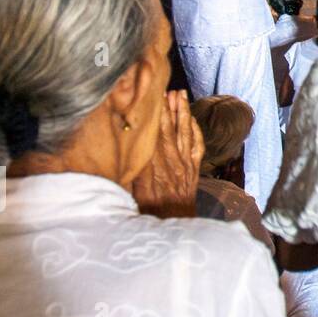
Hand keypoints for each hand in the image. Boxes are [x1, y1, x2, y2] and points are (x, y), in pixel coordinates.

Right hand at [131, 91, 204, 217]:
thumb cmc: (148, 213)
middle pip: (168, 131)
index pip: (152, 137)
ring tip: (180, 95)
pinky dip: (195, 130)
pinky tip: (192, 119)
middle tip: (166, 89)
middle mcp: (170, 164)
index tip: (150, 99)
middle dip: (167, 108)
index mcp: (152, 169)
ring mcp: (185, 166)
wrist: (174, 227)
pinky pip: (197, 146)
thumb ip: (129, 174)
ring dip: (183, 113)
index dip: (153, 117)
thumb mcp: (132, 194)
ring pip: (184, 133)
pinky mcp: (194, 170)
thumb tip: (121, 154)